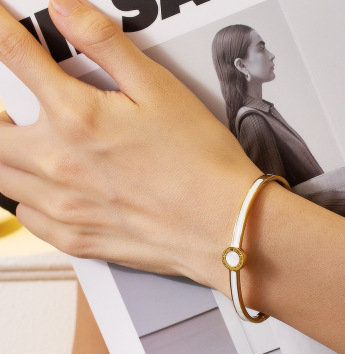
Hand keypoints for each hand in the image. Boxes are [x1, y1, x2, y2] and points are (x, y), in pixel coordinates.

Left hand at [0, 0, 261, 296]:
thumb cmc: (201, 162)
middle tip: (21, 109)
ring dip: (9, 156)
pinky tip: (57, 191)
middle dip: (1, 114)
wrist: (223, 224)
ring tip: (39, 149)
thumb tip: (67, 12)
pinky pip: (29, 219)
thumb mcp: (160, 89)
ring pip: (2, 179)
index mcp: (77, 119)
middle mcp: (58, 166)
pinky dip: (29, 200)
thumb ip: (106, 45)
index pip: (15, 57)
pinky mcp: (78, 240)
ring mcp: (64, 209)